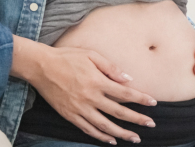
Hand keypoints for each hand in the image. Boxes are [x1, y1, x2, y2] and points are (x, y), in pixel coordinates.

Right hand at [31, 46, 158, 144]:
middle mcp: (90, 98)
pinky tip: (112, 139)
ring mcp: (79, 109)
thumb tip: (128, 79)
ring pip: (105, 125)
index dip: (141, 98)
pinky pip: (88, 129)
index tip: (153, 103)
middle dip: (137, 119)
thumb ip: (111, 68)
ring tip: (135, 138)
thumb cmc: (68, 57)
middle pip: (118, 112)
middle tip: (151, 124)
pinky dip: (101, 136)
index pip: (125, 93)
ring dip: (122, 133)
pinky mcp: (69, 115)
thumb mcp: (92, 55)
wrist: (41, 67)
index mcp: (97, 81)